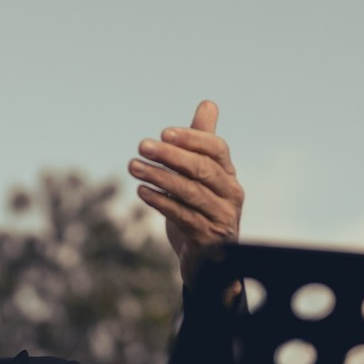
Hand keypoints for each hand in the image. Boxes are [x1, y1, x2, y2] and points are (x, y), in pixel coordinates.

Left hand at [130, 100, 242, 281]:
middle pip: (202, 169)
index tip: (164, 132)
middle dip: (170, 155)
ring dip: (159, 177)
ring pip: (190, 192)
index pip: (216, 149)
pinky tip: (142, 191)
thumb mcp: (200, 176)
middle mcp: (230, 194)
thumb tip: (208, 104)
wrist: (206, 260)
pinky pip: (182, 216)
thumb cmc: (201, 210)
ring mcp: (221, 217)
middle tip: (141, 145)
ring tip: (133, 166)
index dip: (191, 138)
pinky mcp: (208, 238)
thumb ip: (202, 142)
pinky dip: (160, 202)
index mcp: (228, 175)